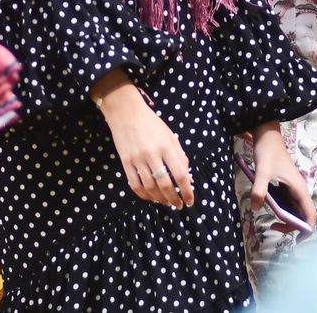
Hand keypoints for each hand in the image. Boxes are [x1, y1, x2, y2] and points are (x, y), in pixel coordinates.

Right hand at [92, 70, 194, 209]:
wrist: (125, 112)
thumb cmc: (151, 122)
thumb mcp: (170, 135)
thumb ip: (180, 156)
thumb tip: (189, 178)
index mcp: (166, 146)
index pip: (180, 174)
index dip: (187, 190)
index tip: (190, 200)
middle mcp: (152, 154)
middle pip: (165, 184)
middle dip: (174, 199)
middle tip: (178, 205)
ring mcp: (137, 159)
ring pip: (150, 187)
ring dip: (160, 199)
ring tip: (166, 202)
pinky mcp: (125, 162)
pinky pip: (135, 185)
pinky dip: (144, 195)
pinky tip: (150, 198)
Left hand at [250, 123, 316, 229]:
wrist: (267, 136)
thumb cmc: (268, 152)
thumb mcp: (262, 171)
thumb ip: (259, 189)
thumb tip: (256, 208)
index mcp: (299, 189)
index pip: (311, 215)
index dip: (307, 230)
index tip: (296, 241)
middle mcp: (300, 191)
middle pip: (303, 216)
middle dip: (292, 226)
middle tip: (273, 227)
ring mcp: (294, 190)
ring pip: (296, 211)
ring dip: (286, 219)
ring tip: (271, 221)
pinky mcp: (286, 187)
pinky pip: (288, 205)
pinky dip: (282, 211)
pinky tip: (270, 209)